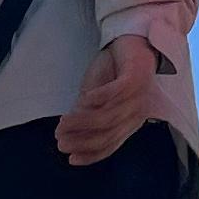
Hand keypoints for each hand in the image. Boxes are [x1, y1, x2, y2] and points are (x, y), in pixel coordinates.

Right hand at [56, 33, 163, 165]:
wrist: (134, 40)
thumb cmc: (115, 69)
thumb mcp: (98, 95)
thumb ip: (88, 112)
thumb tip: (70, 130)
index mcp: (131, 121)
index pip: (111, 145)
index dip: (91, 154)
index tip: (70, 158)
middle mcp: (137, 113)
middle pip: (108, 135)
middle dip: (82, 140)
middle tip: (60, 139)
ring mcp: (138, 96)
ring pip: (109, 117)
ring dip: (83, 121)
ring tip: (64, 122)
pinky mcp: (136, 78)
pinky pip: (116, 93)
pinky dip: (98, 97)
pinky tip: (82, 98)